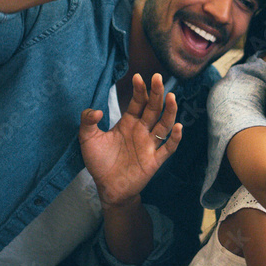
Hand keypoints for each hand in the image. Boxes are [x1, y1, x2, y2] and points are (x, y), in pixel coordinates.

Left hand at [79, 73, 182, 206]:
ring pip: (164, 124)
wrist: (107, 188)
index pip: (138, 102)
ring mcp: (149, 145)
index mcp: (128, 123)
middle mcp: (141, 131)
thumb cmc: (99, 162)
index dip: (139, 90)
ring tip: (171, 97)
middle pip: (153, 109)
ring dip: (169, 111)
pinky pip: (168, 148)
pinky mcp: (155, 161)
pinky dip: (175, 138)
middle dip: (156, 93)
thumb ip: (87, 122)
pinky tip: (178, 128)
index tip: (138, 77)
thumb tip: (97, 111)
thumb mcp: (87, 139)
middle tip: (158, 77)